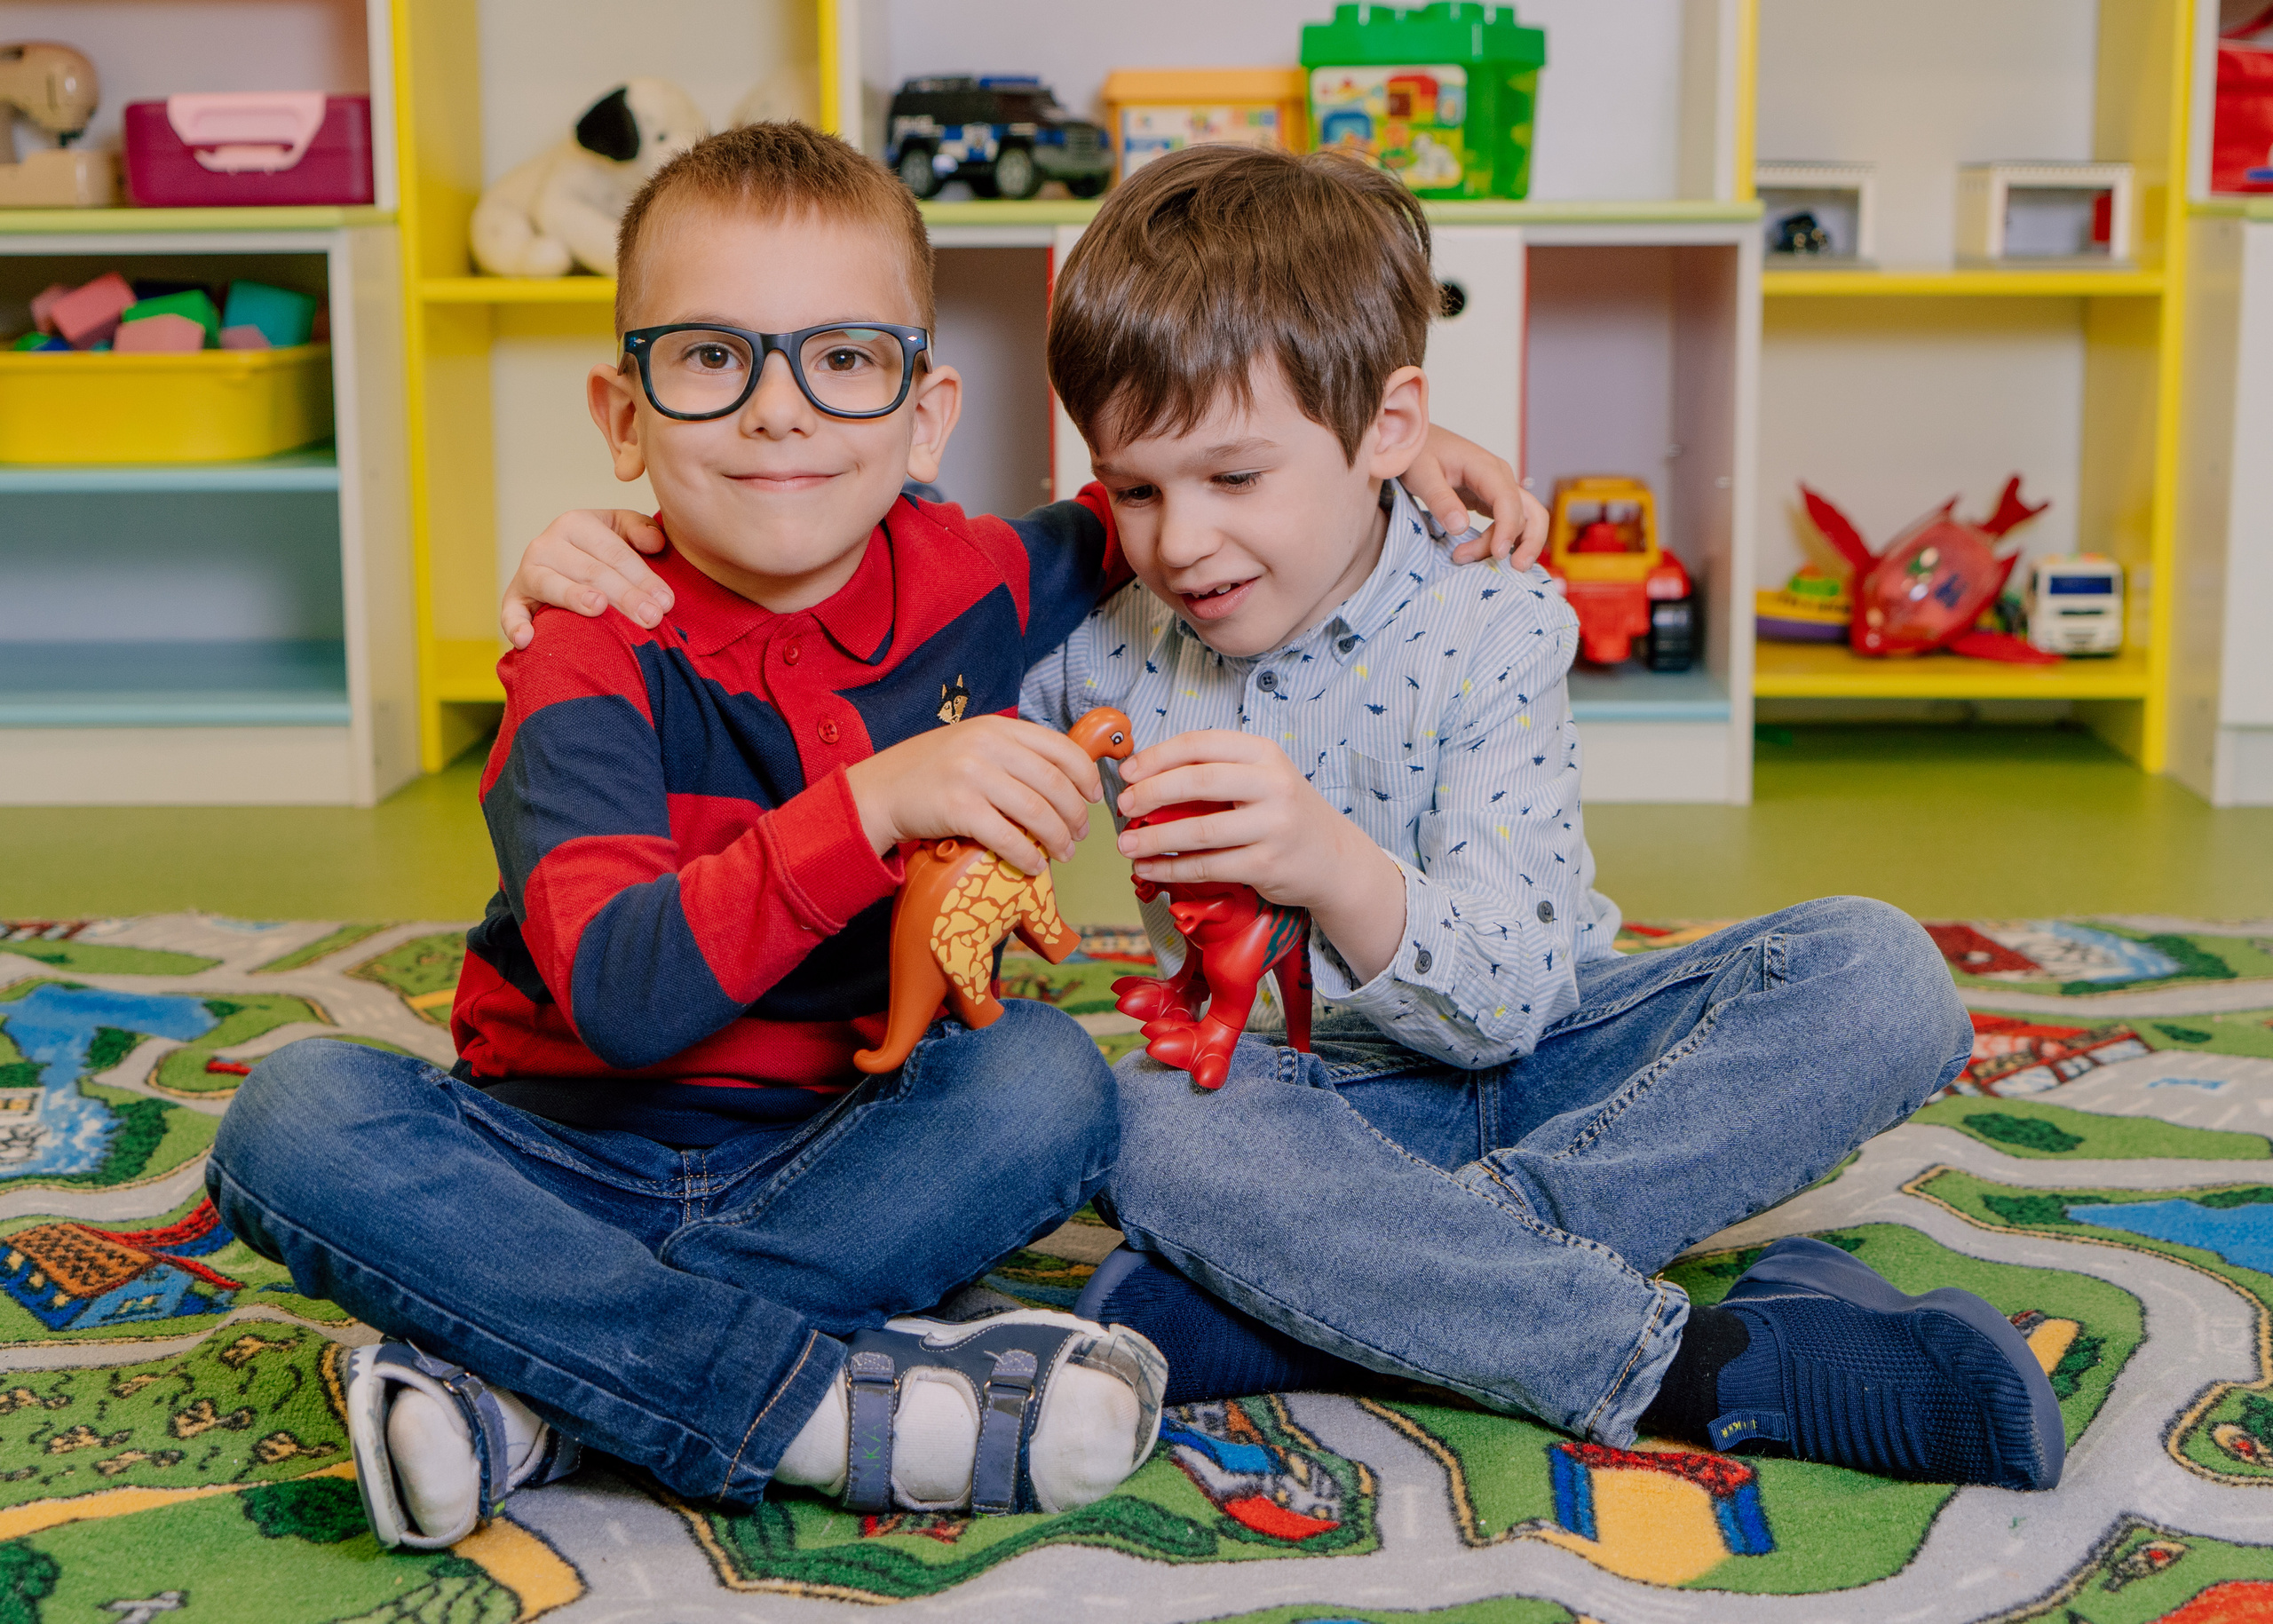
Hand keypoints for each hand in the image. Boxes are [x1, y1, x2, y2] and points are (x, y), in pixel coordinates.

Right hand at [500, 509, 673, 647]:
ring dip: (576, 598)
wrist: (560, 564)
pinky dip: (515, 626)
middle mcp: (547, 543)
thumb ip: (640, 529)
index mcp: (576, 523)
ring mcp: (527, 571)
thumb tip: (655, 543)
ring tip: (598, 608)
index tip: (666, 602)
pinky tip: (527, 640)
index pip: (615, 553)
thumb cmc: (601, 550)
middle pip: (591, 572)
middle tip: (651, 618)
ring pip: (554, 586)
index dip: (643, 577)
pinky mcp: (514, 598)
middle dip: (624, 595)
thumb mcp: (621, 529)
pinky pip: (511, 613)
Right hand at [844, 715, 1105, 876]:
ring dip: (1059, 838)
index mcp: (997, 727)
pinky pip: (1008, 837)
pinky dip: (1029, 856)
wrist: (878, 791)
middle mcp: (988, 746)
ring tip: (1064, 852)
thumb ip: (1010, 753)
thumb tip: (1060, 780)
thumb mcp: (971, 745)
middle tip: (1080, 834)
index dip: (1086, 775)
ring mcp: (972, 776)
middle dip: (1076, 815)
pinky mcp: (959, 808)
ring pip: (1038, 812)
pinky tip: (1035, 866)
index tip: (1093, 797)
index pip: (1060, 747)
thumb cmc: (927, 772)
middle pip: (1055, 784)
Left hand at [1115, 730, 1404, 983]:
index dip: (1158, 756)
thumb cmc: (1282, 812)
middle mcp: (1273, 784)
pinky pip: (1207, 866)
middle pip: (1198, 782)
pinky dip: (1171, 868)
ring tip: (1126, 843)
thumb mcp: (1258, 778)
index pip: (1201, 744)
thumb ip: (1213, 771)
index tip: (1128, 772)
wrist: (1332, 857)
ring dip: (1154, 838)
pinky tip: (1149, 867)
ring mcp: (1273, 826)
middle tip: (1123, 805)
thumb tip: (1143, 777)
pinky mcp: (1267, 864)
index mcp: (1264, 753)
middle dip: (1151, 793)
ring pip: (1199, 830)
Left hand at [1406, 425, 1549, 569]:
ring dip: (1515, 544)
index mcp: (1485, 467)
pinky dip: (1501, 541)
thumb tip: (1460, 527)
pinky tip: (1482, 556)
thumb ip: (1440, 499)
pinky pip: (1507, 523)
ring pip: (1523, 520)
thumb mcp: (1421, 474)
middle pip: (1529, 512)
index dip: (1507, 529)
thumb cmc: (1416, 453)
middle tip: (1513, 568)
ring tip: (1487, 564)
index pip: (1508, 500)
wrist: (1413, 441)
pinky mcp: (1490, 500)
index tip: (1497, 554)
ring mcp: (1498, 489)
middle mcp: (1500, 478)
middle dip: (1527, 541)